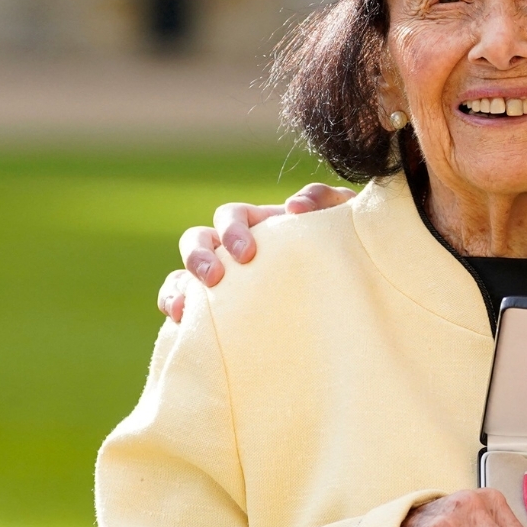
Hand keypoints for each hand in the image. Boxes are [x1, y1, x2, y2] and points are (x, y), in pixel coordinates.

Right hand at [155, 184, 354, 320]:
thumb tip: (294, 206)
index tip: (247, 254)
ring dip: (177, 287)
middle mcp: (232, 251)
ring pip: (182, 276)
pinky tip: (180, 326)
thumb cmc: (341, 247)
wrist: (350, 289)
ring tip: (183, 308)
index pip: (230, 216)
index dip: (232, 229)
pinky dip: (177, 311)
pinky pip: (187, 310)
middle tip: (215, 278)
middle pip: (197, 241)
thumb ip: (323, 200)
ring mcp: (223, 283)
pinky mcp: (219, 314)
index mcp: (257, 225)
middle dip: (199, 256)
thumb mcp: (340, 218)